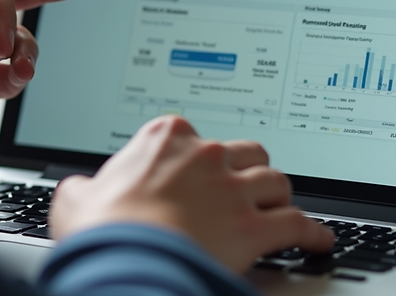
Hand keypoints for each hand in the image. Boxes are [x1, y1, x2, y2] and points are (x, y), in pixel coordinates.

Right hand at [51, 115, 334, 272]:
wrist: (126, 260)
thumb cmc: (103, 231)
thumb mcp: (76, 200)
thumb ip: (84, 188)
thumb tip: (80, 190)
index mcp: (166, 138)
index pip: (194, 134)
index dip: (199, 156)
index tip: (199, 170)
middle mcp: (206, 155)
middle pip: (247, 152)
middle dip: (249, 170)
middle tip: (245, 188)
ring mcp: (233, 189)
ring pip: (276, 182)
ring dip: (278, 197)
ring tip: (279, 210)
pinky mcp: (254, 226)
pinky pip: (298, 224)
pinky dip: (313, 232)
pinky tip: (319, 240)